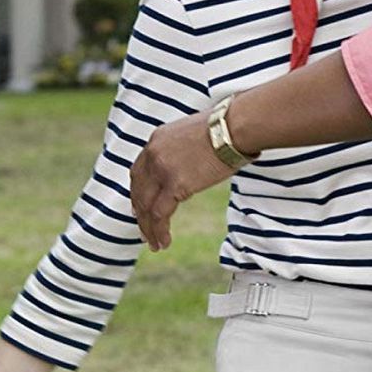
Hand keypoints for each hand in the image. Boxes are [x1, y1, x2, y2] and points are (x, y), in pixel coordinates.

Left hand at [130, 110, 233, 251]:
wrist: (233, 127)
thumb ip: (185, 148)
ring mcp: (162, 169)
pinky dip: (159, 231)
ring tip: (154, 244)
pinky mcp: (175, 185)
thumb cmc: (226, 128)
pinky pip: (159, 214)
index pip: (139, 169)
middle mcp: (153, 154)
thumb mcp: (194, 133)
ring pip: (145, 206)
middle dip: (139, 211)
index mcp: (157, 139)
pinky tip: (164, 242)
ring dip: (148, 228)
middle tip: (143, 229)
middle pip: (138, 189)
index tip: (139, 204)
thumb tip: (194, 160)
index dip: (138, 190)